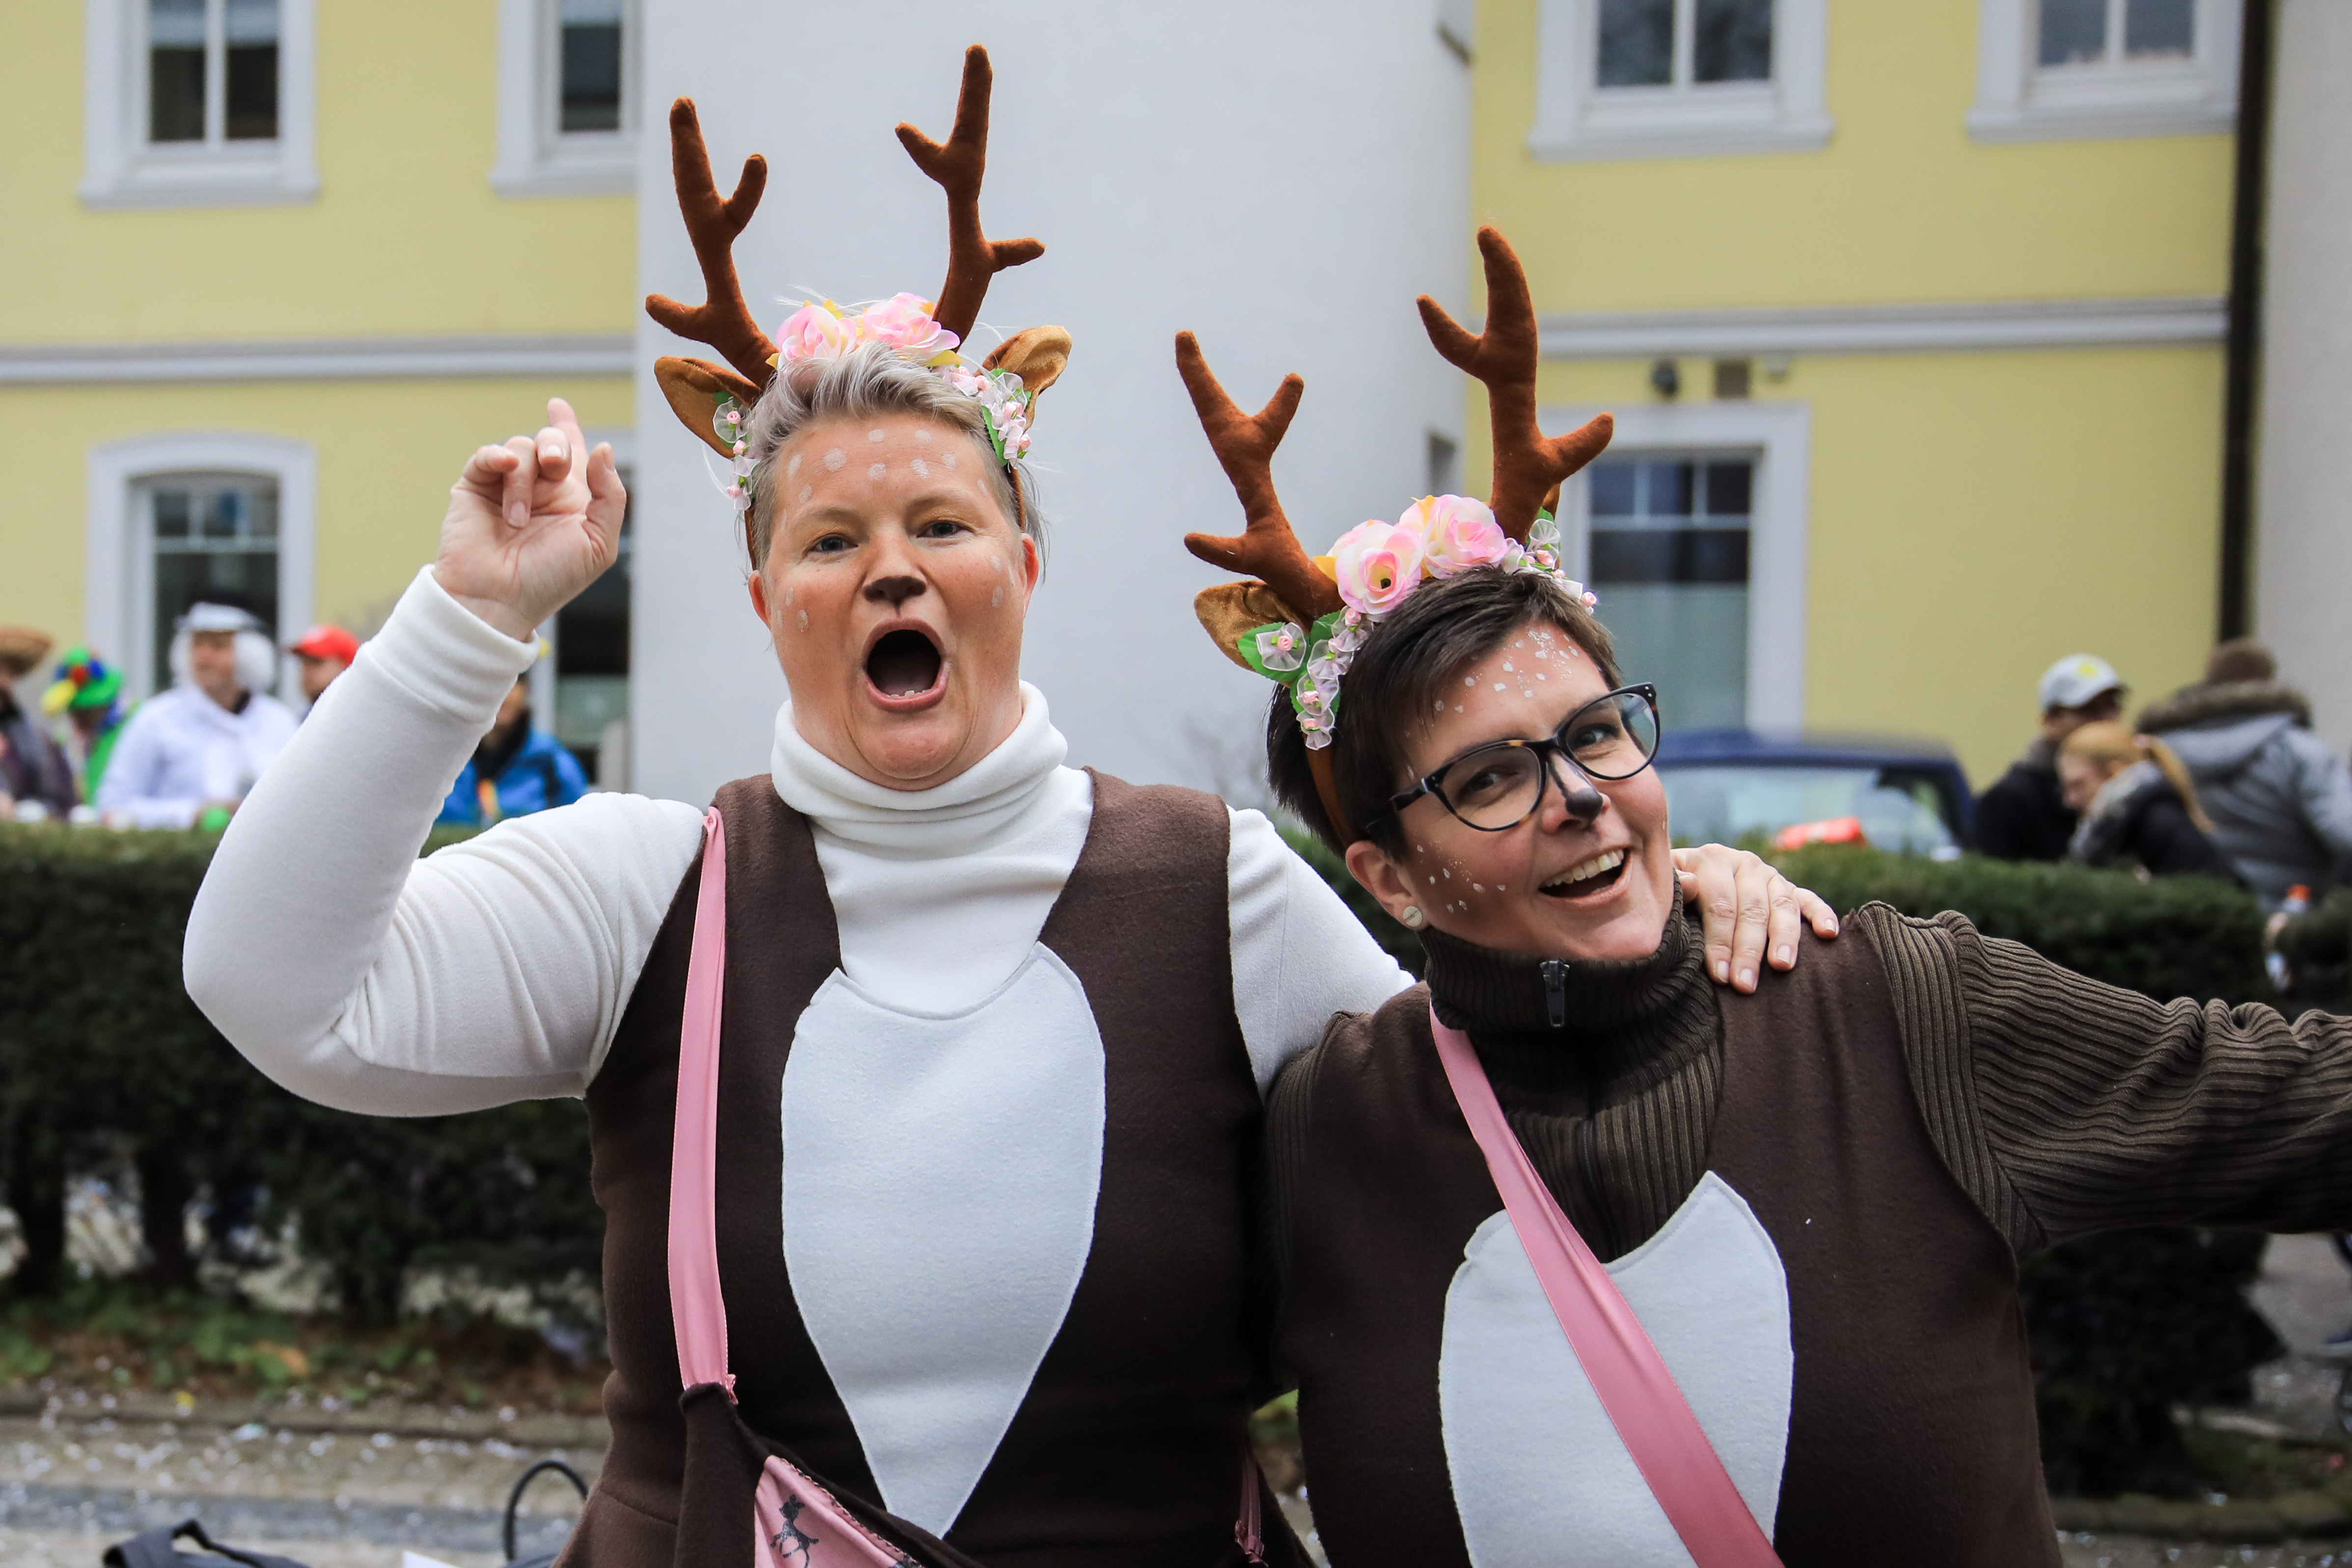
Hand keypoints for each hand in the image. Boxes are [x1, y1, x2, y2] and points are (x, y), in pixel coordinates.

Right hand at [435, 397, 627, 640]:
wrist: (498, 599)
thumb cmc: (549, 579)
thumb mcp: (598, 543)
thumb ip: (609, 496)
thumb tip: (602, 448)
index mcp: (571, 500)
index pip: (573, 453)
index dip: (568, 427)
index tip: (559, 407)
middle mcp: (540, 489)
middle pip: (551, 441)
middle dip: (557, 445)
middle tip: (556, 467)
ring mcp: (505, 486)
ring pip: (521, 447)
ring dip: (525, 480)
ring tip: (518, 521)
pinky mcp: (474, 487)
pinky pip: (487, 455)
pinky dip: (498, 456)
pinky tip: (506, 467)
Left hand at [1673, 844, 1840, 994]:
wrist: (1687, 877)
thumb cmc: (1672, 896)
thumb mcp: (1664, 889)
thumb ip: (1673, 887)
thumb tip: (1688, 884)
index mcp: (1711, 861)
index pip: (1719, 903)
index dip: (1719, 940)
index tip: (1719, 974)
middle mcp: (1743, 864)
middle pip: (1751, 909)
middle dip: (1748, 950)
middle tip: (1745, 985)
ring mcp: (1769, 875)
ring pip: (1782, 905)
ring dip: (1784, 938)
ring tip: (1781, 967)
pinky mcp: (1789, 886)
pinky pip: (1809, 899)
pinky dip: (1821, 914)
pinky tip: (1829, 934)